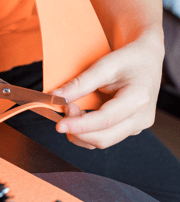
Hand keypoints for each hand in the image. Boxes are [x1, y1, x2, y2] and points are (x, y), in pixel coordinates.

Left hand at [52, 31, 163, 148]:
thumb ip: (80, 83)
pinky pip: (104, 138)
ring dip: (80, 132)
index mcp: (138, 99)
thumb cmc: (129, 59)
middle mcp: (141, 118)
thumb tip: (56, 97)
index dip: (79, 125)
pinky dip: (87, 132)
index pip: (105, 120)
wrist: (147, 60)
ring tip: (72, 110)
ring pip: (102, 141)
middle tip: (64, 109)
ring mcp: (137, 126)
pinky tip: (80, 117)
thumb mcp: (104, 65)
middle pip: (103, 138)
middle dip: (77, 130)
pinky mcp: (130, 129)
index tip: (59, 125)